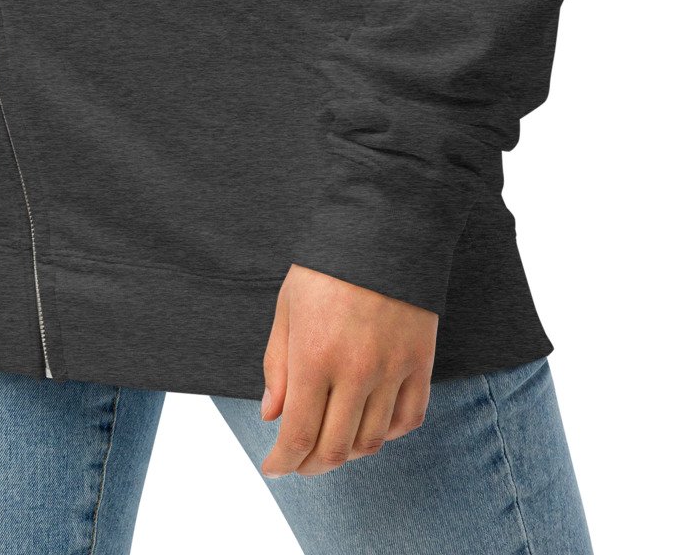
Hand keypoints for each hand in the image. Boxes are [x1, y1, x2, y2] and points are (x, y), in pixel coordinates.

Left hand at [258, 263, 436, 476]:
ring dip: (347, 453)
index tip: (272, 467)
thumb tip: (272, 417)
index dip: (282, 462)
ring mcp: (393, 369)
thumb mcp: (288, 307)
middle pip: (334, 449)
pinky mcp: (421, 362)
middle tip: (297, 464)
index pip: (298, 435)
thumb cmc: (327, 265)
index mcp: (315, 356)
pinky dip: (388, 434)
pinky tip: (371, 425)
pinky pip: (409, 419)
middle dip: (309, 466)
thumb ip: (278, 365)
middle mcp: (356, 371)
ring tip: (331, 444)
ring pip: (372, 441)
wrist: (385, 226)